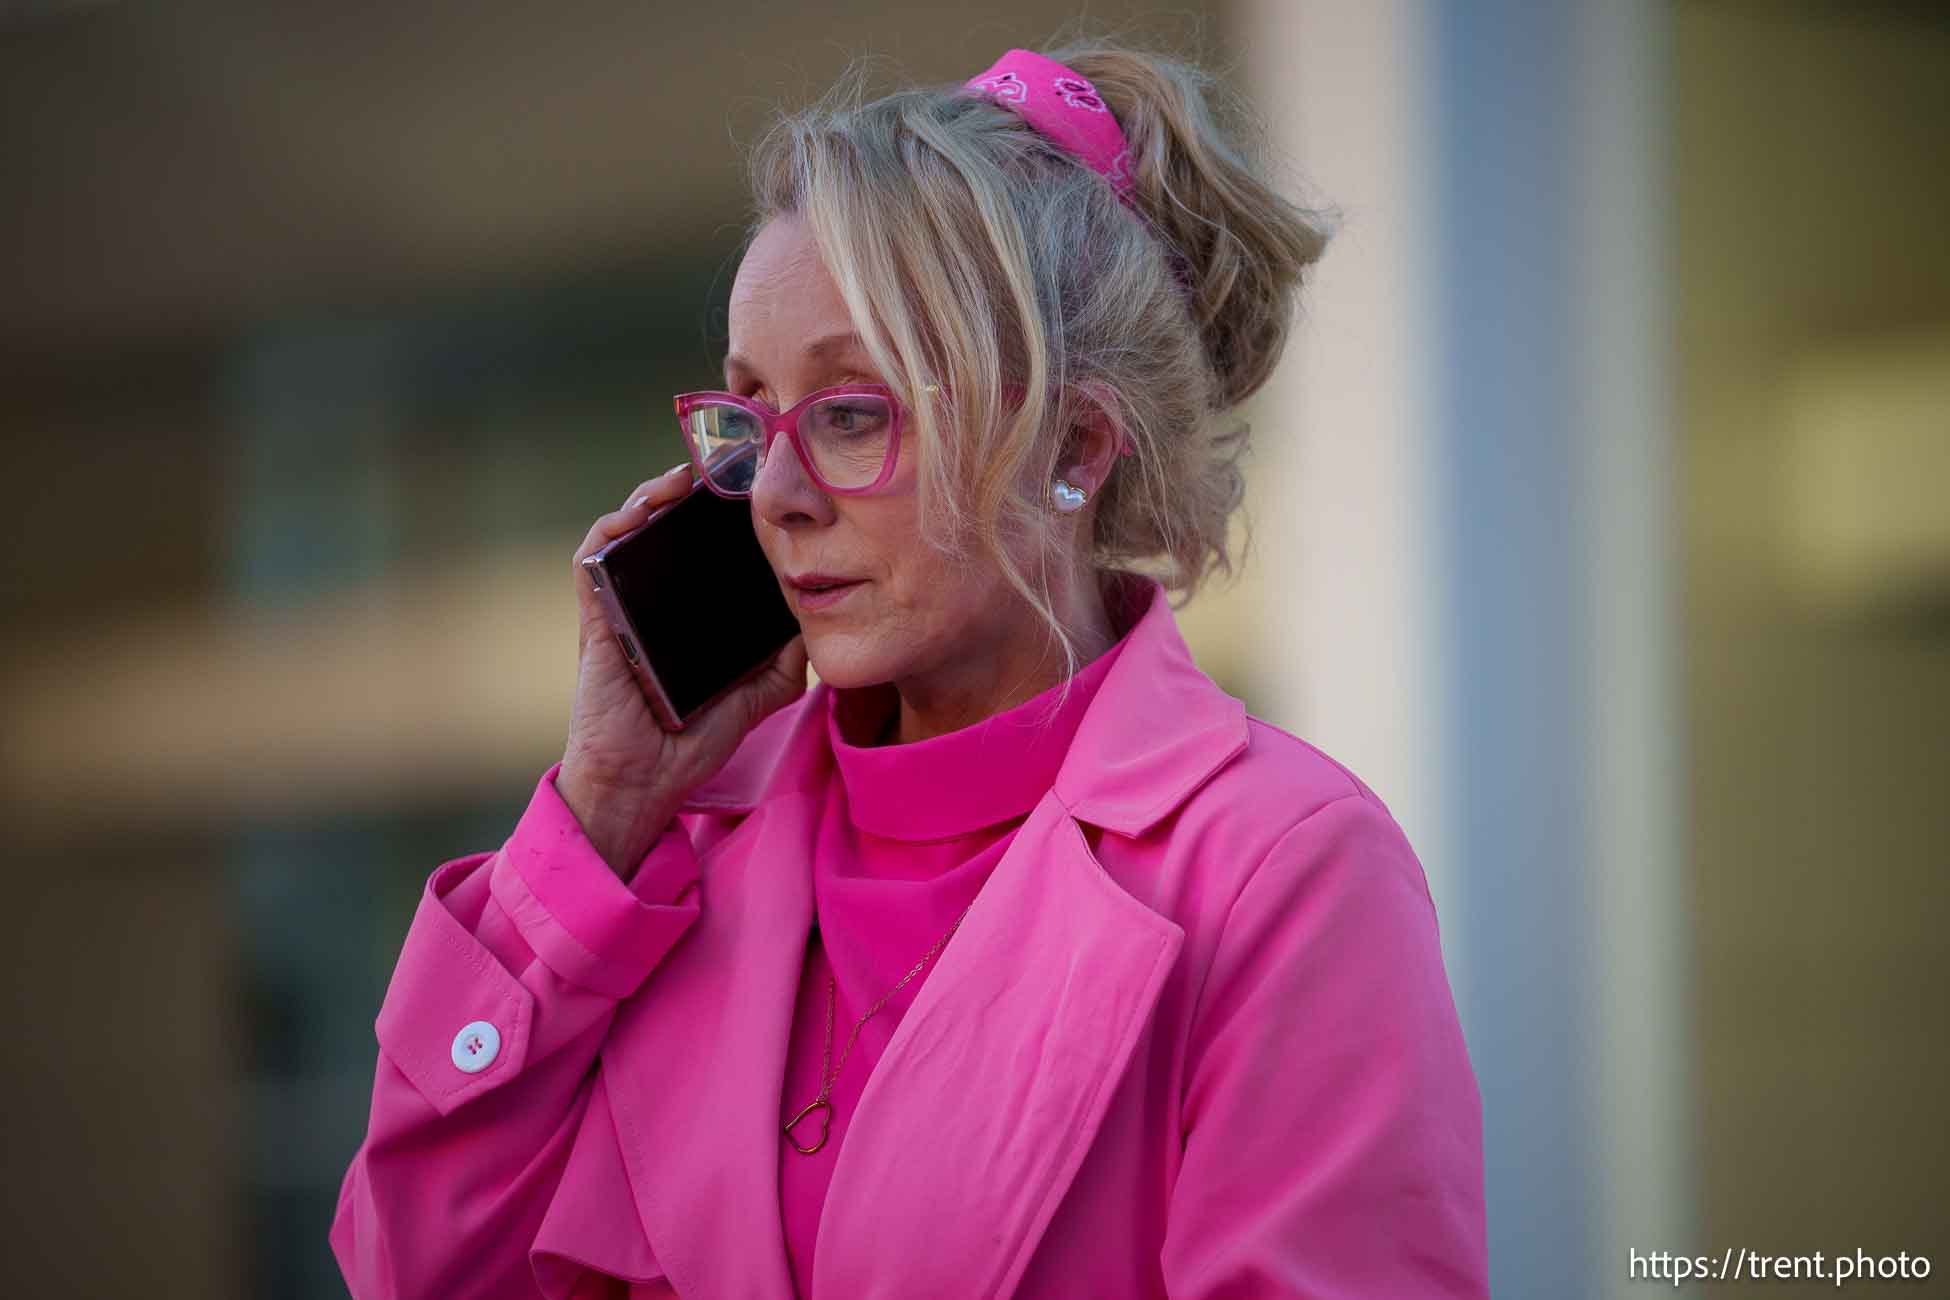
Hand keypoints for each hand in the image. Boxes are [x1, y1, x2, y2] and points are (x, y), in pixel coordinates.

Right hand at [559, 464, 808, 876]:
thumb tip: (815, 623)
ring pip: (629, 529)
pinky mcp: (596, 617)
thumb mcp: (756, 697)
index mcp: (688, 613)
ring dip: (651, 495)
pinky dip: (613, 526)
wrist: (643, 783)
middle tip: (725, 468)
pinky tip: (643, 509)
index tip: (754, 488)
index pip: (704, 551)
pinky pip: (594, 558)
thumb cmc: (691, 743)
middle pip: (668, 529)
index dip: (723, 517)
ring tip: (685, 477)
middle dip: (691, 492)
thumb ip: (784, 664)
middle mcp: (654, 601)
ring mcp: (622, 606)